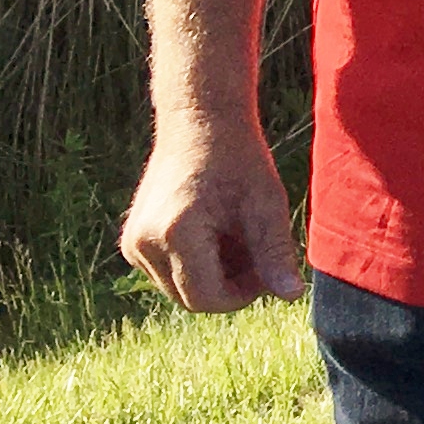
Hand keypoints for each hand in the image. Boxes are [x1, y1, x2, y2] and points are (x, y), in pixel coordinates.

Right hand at [119, 120, 304, 313]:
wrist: (200, 124)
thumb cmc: (238, 161)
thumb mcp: (266, 205)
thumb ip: (275, 253)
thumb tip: (292, 296)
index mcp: (174, 233)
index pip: (207, 298)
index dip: (244, 294)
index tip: (268, 267)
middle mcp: (143, 243)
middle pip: (192, 299)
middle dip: (230, 285)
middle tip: (257, 248)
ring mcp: (132, 244)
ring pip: (181, 290)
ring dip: (215, 276)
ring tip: (237, 235)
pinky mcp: (132, 243)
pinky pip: (169, 275)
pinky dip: (196, 265)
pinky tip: (216, 233)